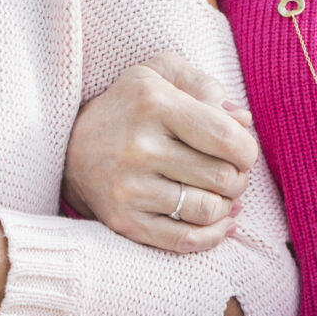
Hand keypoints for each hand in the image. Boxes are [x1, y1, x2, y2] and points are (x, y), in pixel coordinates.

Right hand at [62, 51, 257, 254]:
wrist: (69, 147)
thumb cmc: (129, 107)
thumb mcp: (158, 74)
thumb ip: (203, 85)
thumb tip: (243, 121)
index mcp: (153, 103)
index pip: (227, 138)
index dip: (247, 150)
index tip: (239, 150)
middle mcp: (139, 146)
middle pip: (223, 177)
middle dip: (238, 178)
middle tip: (229, 172)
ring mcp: (129, 188)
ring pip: (208, 210)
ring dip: (225, 205)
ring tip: (217, 193)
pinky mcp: (124, 220)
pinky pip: (185, 240)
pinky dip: (213, 236)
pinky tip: (218, 222)